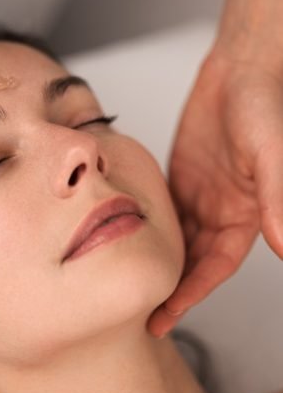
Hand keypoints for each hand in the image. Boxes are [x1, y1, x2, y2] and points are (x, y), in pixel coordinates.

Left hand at [147, 47, 282, 337]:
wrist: (238, 73)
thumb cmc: (262, 107)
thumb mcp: (269, 155)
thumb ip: (278, 198)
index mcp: (243, 217)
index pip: (214, 267)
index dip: (191, 294)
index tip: (166, 316)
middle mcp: (220, 214)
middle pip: (192, 264)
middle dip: (170, 291)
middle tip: (143, 318)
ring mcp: (198, 200)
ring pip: (173, 244)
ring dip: (156, 266)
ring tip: (130, 288)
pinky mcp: (179, 184)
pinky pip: (160, 216)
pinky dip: (146, 233)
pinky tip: (125, 245)